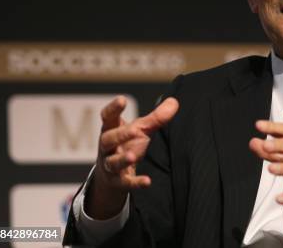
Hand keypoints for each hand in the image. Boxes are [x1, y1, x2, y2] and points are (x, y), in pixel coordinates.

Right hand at [84, 95, 178, 218]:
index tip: (122, 100)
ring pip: (112, 162)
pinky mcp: (117, 182)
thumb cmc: (127, 145)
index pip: (108, 117)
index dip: (113, 108)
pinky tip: (147, 181)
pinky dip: (136, 182)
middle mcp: (108, 147)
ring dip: (122, 159)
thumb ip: (155, 118)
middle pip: (108, 139)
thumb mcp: (140, 130)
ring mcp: (110, 165)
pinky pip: (125, 183)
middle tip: (136, 130)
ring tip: (133, 156)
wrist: (112, 176)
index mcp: (111, 130)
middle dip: (121, 135)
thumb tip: (174, 102)